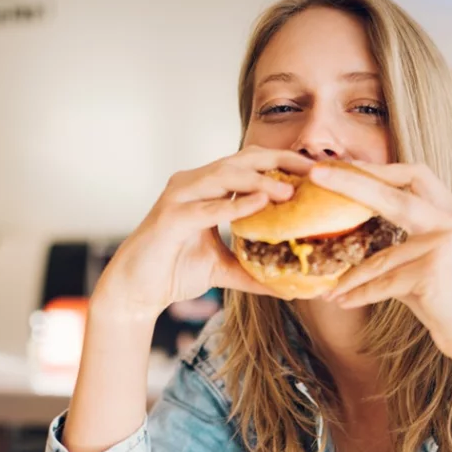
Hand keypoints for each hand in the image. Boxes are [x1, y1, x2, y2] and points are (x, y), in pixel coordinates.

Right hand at [92, 146, 312, 320]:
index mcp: (207, 188)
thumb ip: (255, 272)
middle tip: (314, 169)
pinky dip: (234, 205)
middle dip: (280, 161)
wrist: (136, 291)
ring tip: (290, 191)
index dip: (283, 162)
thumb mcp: (224, 270)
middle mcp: (193, 184)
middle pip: (242, 160)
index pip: (250, 164)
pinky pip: (207, 207)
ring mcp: (179, 197)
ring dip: (260, 181)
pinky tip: (260, 205)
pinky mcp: (170, 217)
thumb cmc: (174, 271)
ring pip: (224, 176)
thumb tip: (292, 288)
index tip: (316, 171)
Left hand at [309, 161, 451, 366]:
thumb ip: (405, 244)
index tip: (346, 166)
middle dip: (351, 181)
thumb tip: (358, 237)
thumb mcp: (435, 264)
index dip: (379, 169)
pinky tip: (342, 302)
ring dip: (351, 277)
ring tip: (329, 289)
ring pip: (381, 257)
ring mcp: (444, 246)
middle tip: (316, 174)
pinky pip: (383, 283)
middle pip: (393, 194)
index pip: (415, 176)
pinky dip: (360, 295)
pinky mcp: (432, 273)